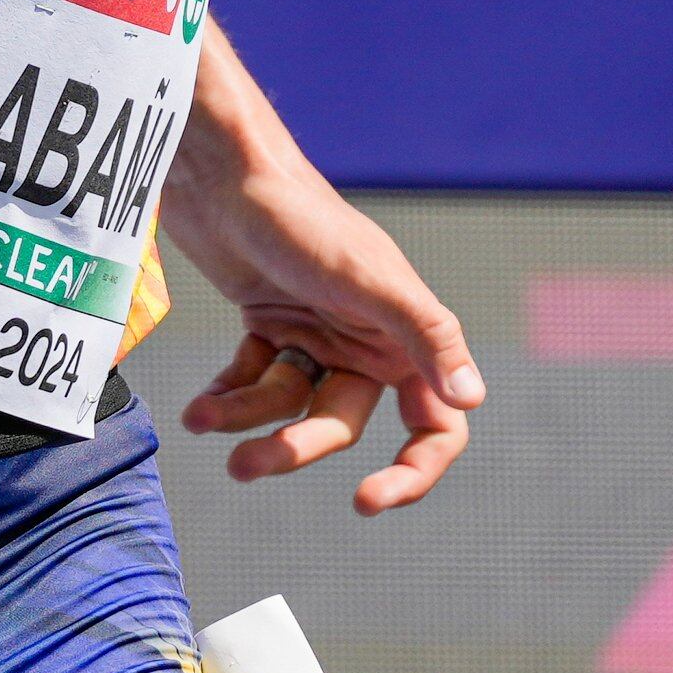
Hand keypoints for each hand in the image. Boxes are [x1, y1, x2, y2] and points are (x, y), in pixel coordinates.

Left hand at [173, 173, 483, 515]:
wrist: (221, 171)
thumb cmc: (299, 218)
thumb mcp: (366, 277)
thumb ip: (424, 334)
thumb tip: (471, 398)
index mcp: (405, 333)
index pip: (435, 422)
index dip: (413, 470)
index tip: (368, 501)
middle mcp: (366, 338)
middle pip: (340, 424)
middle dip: (294, 447)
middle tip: (244, 467)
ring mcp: (316, 332)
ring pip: (289, 404)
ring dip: (248, 419)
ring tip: (203, 420)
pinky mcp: (269, 321)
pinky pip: (255, 380)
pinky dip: (229, 394)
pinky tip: (201, 404)